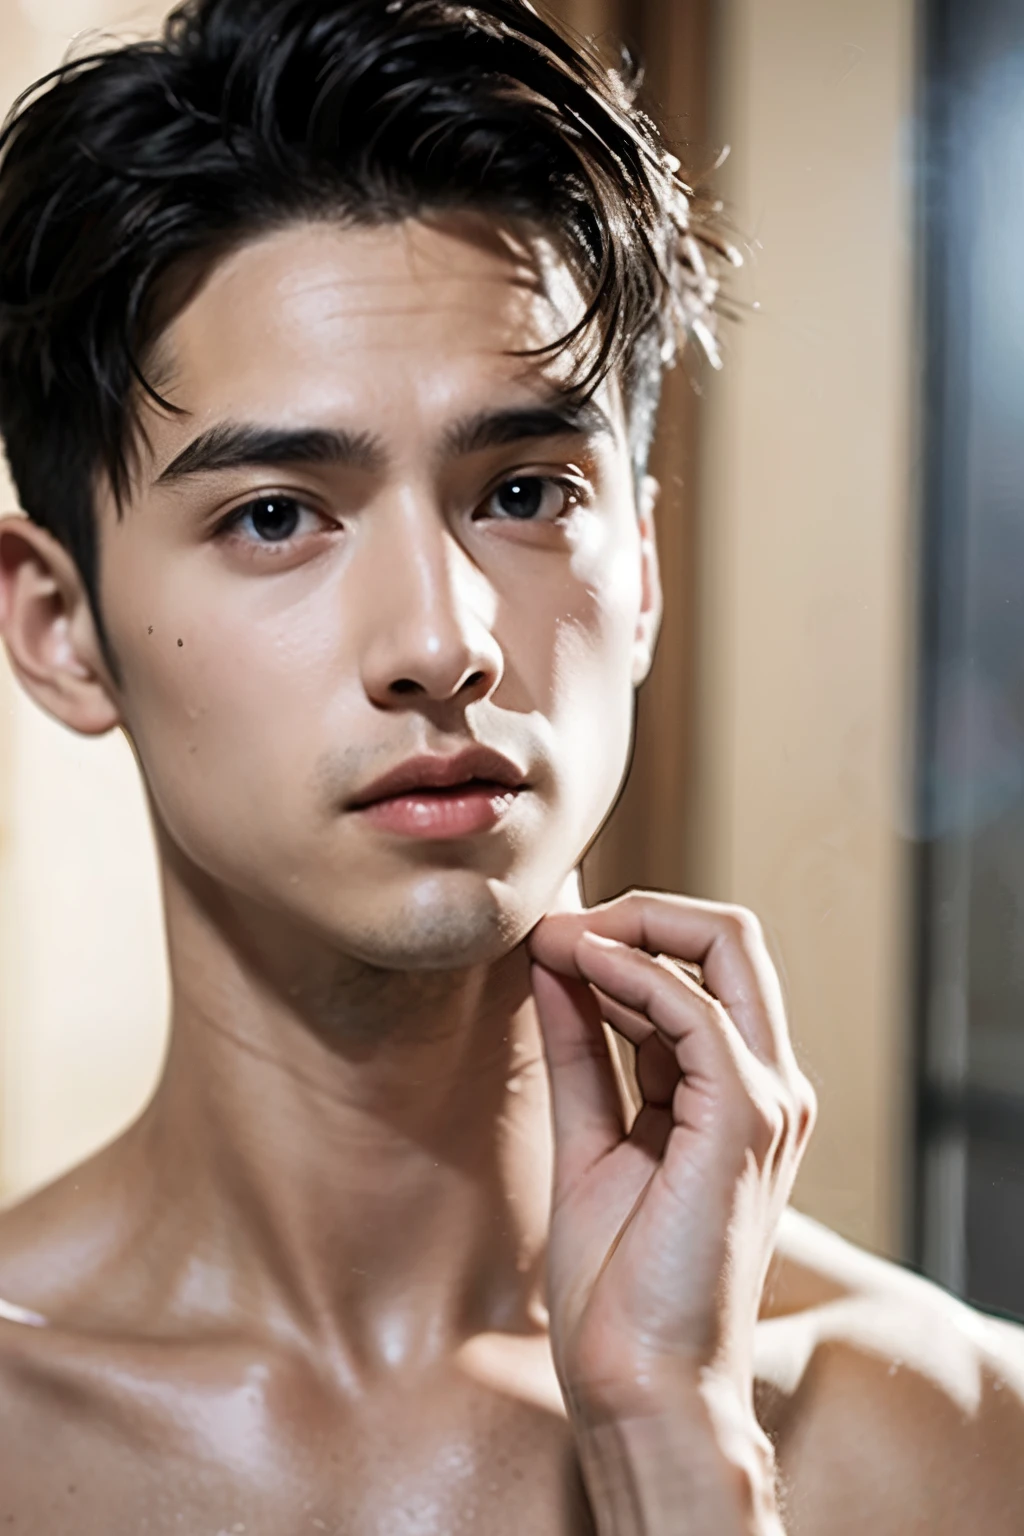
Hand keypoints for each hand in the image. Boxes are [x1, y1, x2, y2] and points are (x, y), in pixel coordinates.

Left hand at [527, 891, 815, 1431]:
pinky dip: (632, 973)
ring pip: (723, 947)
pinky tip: (576, 969)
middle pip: (731, 935)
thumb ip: (581, 1047)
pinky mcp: (745, 1120)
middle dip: (640, 909)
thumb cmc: (618, 1283)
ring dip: (627, 927)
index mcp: (738, 1092)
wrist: (639, 1384)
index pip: (709, 963)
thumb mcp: (590, 1134)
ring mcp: (767, 1100)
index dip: (632, 933)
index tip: (553, 939)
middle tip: (558, 927)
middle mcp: (769, 1086)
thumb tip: (555, 961)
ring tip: (550, 941)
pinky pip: (694, 1010)